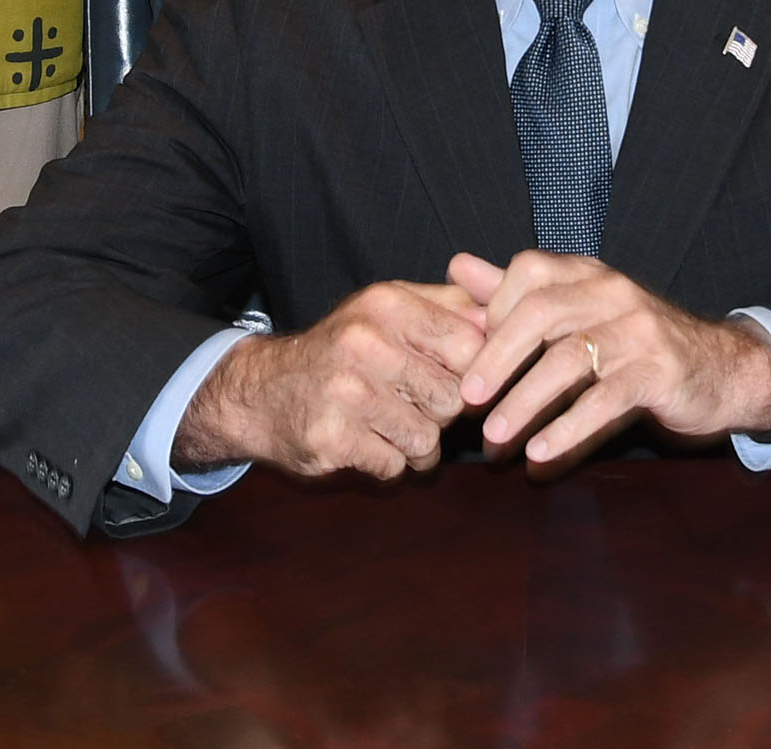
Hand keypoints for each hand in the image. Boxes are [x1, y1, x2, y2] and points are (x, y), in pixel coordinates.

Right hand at [169, 281, 487, 480]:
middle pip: (452, 399)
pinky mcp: (332, 438)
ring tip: (391, 428)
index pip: (470, 346)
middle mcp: (365, 343)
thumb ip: (449, 307)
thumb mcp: (387, 308)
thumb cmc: (341, 350)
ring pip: (427, 440)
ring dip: (417, 445)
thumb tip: (508, 314)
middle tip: (415, 406)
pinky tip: (366, 443)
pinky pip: (394, 466)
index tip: (457, 379)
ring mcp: (346, 393)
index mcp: (387, 305)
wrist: (262, 392)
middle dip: (441, 413)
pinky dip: (387, 463)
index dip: (473, 372)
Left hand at [449, 250, 770, 467]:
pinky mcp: (660, 372)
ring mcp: (639, 330)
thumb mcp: (578, 313)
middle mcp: (612, 292)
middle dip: (497, 359)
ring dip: (525, 403)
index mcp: (588, 274)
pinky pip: (606, 400)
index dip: (493, 311)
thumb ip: (517, 294)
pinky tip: (541, 453)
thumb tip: (457, 267)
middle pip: (542, 313)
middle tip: (466, 401)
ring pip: (570, 360)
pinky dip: (568, 428)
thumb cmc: (634, 344)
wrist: (720, 369)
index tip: (469, 357)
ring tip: (495, 441)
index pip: (528, 272)